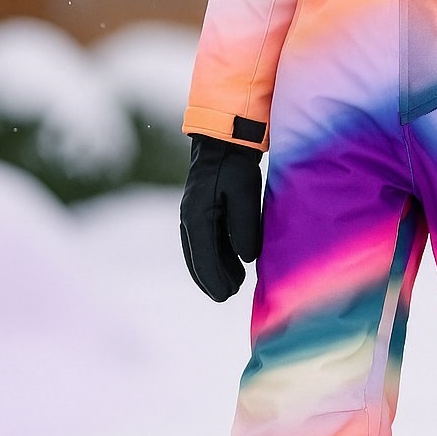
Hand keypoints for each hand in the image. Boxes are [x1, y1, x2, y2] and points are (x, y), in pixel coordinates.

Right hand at [179, 135, 263, 301]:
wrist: (222, 140)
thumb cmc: (235, 165)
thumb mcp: (245, 193)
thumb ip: (244, 226)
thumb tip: (246, 257)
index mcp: (197, 216)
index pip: (203, 257)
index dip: (215, 279)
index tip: (227, 295)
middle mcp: (189, 218)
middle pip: (197, 258)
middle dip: (212, 279)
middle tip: (229, 295)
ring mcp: (193, 214)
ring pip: (200, 251)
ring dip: (214, 268)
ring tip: (234, 284)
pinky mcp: (201, 210)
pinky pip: (204, 240)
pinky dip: (215, 255)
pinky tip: (232, 264)